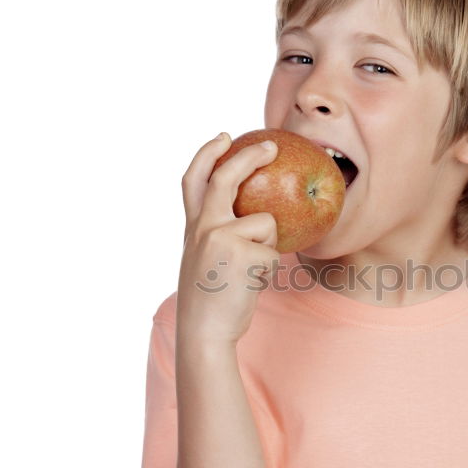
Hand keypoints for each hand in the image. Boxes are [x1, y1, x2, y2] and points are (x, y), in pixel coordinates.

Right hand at [177, 133, 279, 345]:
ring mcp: (221, 238)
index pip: (194, 180)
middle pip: (226, 178)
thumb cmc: (211, 301)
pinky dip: (270, 269)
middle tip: (273, 148)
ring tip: (249, 272)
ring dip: (268, 248)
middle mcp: (203, 227)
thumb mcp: (205, 260)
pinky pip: (275, 252)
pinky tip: (251, 285)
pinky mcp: (243, 254)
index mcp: (193, 227)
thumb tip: (255, 217)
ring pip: (266, 223)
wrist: (204, 332)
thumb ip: (219, 235)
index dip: (208, 154)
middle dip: (250, 157)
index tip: (224, 136)